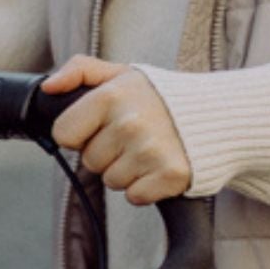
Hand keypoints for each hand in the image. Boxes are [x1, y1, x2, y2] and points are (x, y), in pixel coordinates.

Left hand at [43, 55, 192, 202]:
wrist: (221, 114)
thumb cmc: (163, 97)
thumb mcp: (123, 74)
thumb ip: (81, 71)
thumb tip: (48, 88)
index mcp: (114, 95)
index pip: (64, 133)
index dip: (81, 133)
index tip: (104, 124)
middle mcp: (131, 122)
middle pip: (90, 161)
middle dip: (108, 152)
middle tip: (137, 134)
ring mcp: (151, 150)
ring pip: (111, 181)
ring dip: (128, 170)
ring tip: (152, 147)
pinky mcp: (170, 175)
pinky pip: (134, 197)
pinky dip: (147, 187)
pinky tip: (162, 165)